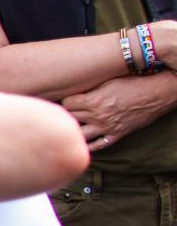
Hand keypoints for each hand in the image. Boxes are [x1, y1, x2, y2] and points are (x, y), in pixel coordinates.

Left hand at [61, 74, 176, 149]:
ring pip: (80, 135)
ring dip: (73, 130)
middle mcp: (98, 116)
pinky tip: (81, 143)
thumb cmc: (135, 81)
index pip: (66, 104)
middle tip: (67, 110)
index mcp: (94, 101)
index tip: (68, 98)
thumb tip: (73, 92)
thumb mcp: (109, 81)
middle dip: (67, 113)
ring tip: (69, 127)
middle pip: (70, 118)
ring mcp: (107, 128)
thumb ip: (90, 89)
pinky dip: (89, 145)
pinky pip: (98, 145)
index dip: (66, 100)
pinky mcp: (117, 134)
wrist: (159, 92)